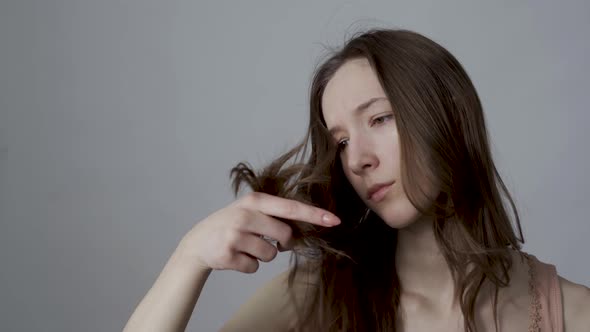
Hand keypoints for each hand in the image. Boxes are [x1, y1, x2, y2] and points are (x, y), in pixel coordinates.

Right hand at [177, 192, 339, 273]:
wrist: (198, 242)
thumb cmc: (232, 224)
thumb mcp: (250, 210)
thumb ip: (274, 216)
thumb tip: (302, 231)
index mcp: (254, 201)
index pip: (290, 208)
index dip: (314, 215)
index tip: (335, 220)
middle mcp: (245, 215)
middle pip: (285, 234)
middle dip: (282, 242)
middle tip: (266, 239)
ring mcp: (235, 235)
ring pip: (270, 254)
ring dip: (263, 255)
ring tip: (245, 246)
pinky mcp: (228, 255)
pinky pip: (254, 268)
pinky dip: (249, 265)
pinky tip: (235, 256)